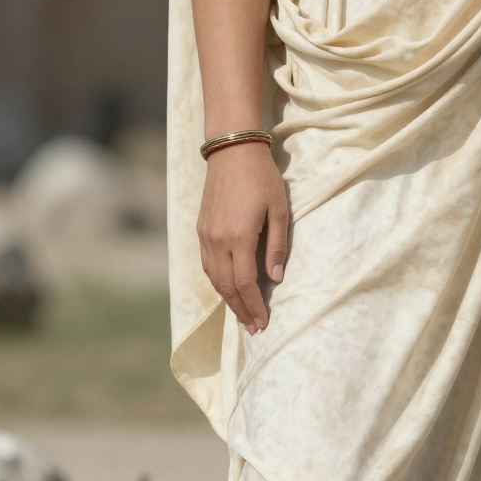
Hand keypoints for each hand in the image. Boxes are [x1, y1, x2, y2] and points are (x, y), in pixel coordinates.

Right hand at [196, 143, 288, 331]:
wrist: (232, 151)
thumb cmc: (262, 178)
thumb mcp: (280, 210)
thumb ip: (278, 246)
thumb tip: (276, 278)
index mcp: (239, 238)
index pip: (246, 283)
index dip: (254, 306)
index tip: (263, 323)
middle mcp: (218, 241)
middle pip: (227, 287)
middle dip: (241, 310)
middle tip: (253, 328)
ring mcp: (206, 236)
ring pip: (214, 278)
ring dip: (228, 300)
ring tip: (242, 315)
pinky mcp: (201, 230)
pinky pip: (206, 265)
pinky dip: (217, 282)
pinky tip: (227, 289)